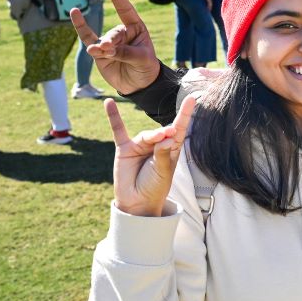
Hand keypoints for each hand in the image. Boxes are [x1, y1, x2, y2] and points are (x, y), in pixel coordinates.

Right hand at [73, 0, 161, 94]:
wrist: (139, 85)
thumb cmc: (145, 67)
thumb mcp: (142, 59)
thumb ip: (126, 53)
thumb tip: (105, 48)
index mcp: (136, 28)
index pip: (126, 10)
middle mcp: (122, 33)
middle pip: (114, 34)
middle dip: (112, 42)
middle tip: (111, 50)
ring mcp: (109, 42)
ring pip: (102, 41)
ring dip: (102, 48)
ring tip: (103, 52)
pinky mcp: (99, 53)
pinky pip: (88, 39)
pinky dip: (81, 28)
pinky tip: (75, 14)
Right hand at [107, 95, 197, 216]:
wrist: (137, 202)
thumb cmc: (154, 187)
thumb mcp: (163, 171)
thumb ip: (163, 154)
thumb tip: (167, 136)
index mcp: (170, 149)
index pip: (179, 129)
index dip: (185, 114)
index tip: (192, 98)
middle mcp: (156, 145)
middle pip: (162, 132)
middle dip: (165, 132)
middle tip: (169, 132)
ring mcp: (139, 145)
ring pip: (146, 134)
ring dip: (152, 136)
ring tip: (158, 138)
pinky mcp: (124, 149)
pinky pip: (118, 130)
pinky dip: (113, 116)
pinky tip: (109, 103)